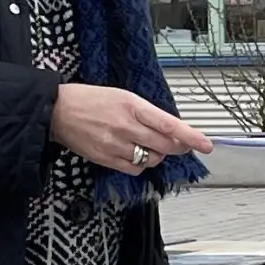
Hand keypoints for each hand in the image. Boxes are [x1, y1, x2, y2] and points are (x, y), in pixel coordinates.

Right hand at [51, 82, 213, 175]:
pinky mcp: (106, 158)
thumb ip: (146, 112)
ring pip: (152, 159)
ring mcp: (116, 145)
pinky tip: (135, 154)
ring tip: (147, 144)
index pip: (170, 125)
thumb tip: (169, 127)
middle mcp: (126, 126)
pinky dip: (141, 164)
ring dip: (157, 154)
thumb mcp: (122, 96)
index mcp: (132, 105)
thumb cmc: (90, 99)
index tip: (206, 144)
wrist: (59, 111)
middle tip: (181, 144)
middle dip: (177, 147)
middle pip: (165, 145)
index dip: (191, 137)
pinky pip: (135, 168)